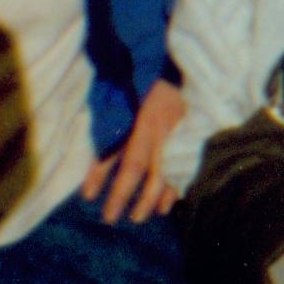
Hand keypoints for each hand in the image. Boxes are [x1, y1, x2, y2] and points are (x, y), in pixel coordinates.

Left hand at [83, 79, 191, 224]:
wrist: (176, 64)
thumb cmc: (140, 84)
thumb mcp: (118, 105)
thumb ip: (106, 135)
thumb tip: (90, 168)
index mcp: (143, 123)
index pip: (126, 162)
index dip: (110, 183)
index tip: (94, 202)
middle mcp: (163, 133)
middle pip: (150, 175)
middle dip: (135, 200)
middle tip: (122, 218)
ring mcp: (181, 136)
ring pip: (172, 174)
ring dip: (158, 198)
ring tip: (149, 214)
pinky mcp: (193, 136)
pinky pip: (186, 167)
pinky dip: (178, 185)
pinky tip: (170, 200)